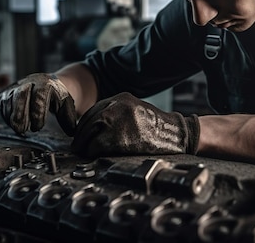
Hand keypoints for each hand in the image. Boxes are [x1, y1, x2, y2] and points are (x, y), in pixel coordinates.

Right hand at [0, 73, 76, 136]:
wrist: (48, 83)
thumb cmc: (57, 97)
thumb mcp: (65, 105)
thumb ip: (68, 118)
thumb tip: (71, 132)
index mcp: (46, 83)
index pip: (40, 96)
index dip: (37, 113)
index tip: (38, 127)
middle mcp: (29, 82)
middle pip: (20, 95)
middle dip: (20, 115)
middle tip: (23, 130)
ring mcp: (16, 87)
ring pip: (8, 101)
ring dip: (13, 118)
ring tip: (21, 129)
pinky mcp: (6, 93)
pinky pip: (2, 105)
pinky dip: (6, 117)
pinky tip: (15, 124)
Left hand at [71, 92, 199, 157]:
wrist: (176, 134)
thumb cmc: (157, 128)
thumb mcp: (136, 112)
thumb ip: (117, 115)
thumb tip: (95, 129)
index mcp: (121, 98)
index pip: (94, 111)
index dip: (85, 125)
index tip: (82, 135)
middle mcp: (117, 105)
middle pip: (89, 121)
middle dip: (82, 136)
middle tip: (79, 147)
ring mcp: (117, 120)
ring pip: (89, 132)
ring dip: (84, 144)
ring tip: (85, 152)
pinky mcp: (119, 136)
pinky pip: (96, 145)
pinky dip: (92, 151)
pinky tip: (94, 155)